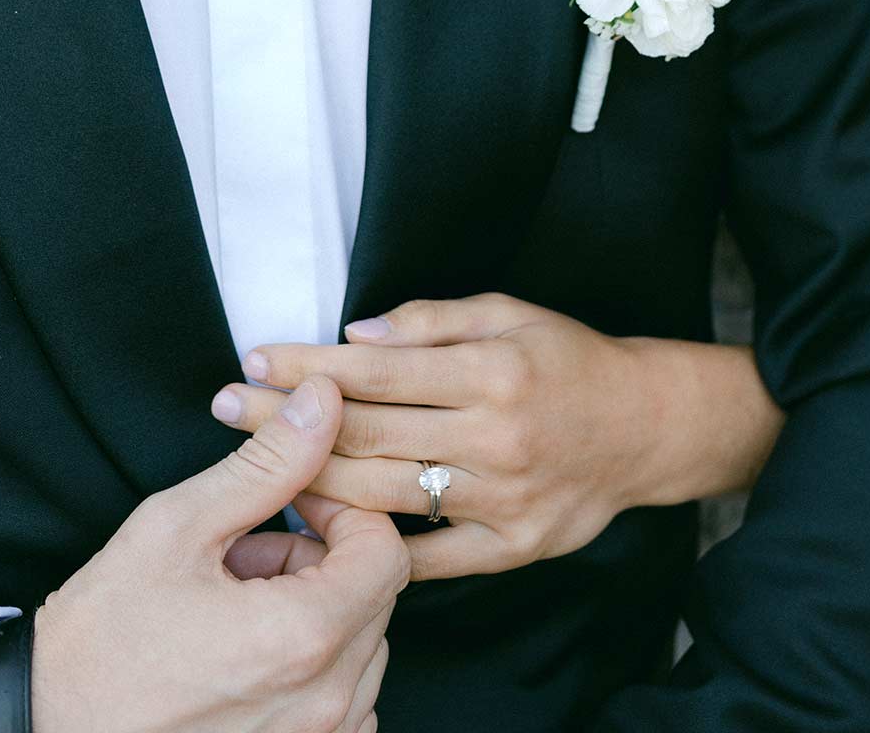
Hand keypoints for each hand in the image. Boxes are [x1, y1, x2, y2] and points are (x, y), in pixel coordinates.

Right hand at [24, 376, 408, 731]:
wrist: (45, 724)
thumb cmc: (101, 638)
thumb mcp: (178, 527)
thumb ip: (269, 462)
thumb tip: (324, 401)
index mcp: (302, 638)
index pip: (385, 551)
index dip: (346, 510)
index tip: (298, 503)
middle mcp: (324, 702)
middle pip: (376, 599)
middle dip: (325, 558)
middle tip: (251, 549)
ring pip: (361, 650)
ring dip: (317, 611)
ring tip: (239, 601)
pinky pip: (343, 703)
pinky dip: (311, 669)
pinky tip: (247, 655)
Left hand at [211, 296, 652, 579]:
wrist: (643, 426)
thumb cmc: (567, 359)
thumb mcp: (507, 312)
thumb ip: (429, 322)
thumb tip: (354, 336)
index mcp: (492, 370)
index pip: (377, 371)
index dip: (307, 367)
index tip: (253, 360)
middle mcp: (495, 438)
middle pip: (367, 435)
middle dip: (286, 423)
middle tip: (226, 408)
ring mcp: (503, 502)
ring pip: (384, 498)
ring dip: (312, 482)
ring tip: (257, 468)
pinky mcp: (511, 550)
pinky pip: (427, 557)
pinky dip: (372, 542)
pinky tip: (323, 524)